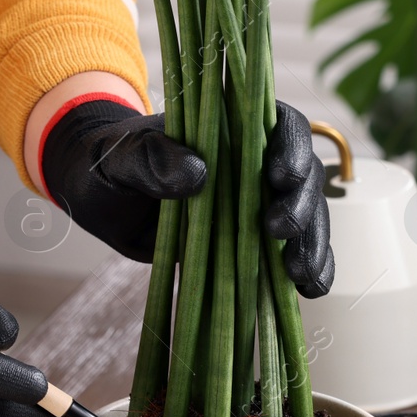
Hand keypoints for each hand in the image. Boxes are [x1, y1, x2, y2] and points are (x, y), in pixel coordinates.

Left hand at [41, 98, 334, 297]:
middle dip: (301, 205)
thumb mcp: (119, 157)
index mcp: (231, 127)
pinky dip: (309, 271)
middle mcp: (255, 163)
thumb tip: (196, 174)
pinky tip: (311, 290)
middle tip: (278, 230)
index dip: (290, 147)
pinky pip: (292, 253)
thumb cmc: (111, 165)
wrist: (103, 199)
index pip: (281, 125)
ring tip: (302, 277)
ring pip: (306, 218)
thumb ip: (150, 157)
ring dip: (312, 245)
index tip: (278, 176)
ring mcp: (258, 205)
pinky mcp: (253, 243)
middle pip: (303, 176)